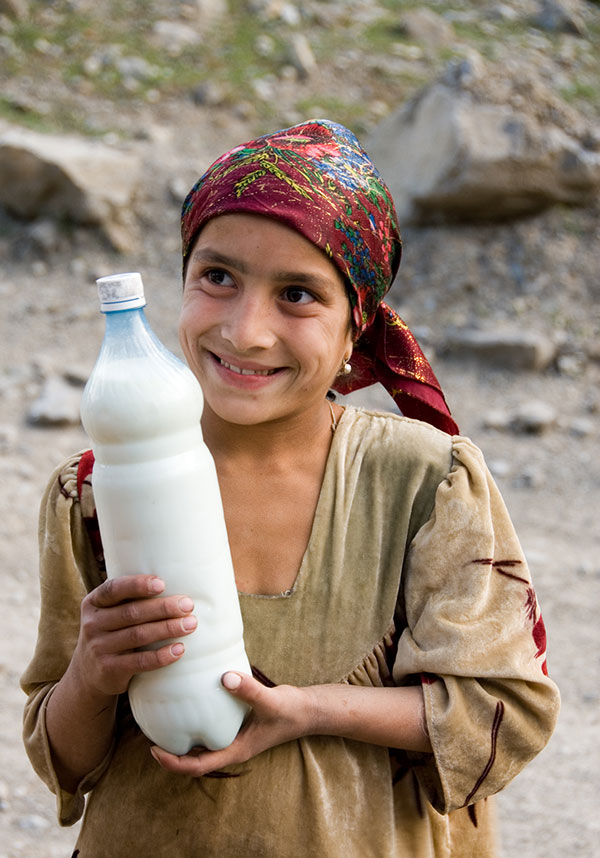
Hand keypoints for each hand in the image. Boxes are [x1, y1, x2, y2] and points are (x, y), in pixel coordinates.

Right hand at [70, 574, 196, 700]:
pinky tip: (179, 649)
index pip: (113, 589)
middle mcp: (93, 624)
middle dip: (164, 608)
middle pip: (132, 612)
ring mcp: (99, 648)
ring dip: (168, 628)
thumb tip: (177, 585)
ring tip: (190, 624)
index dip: (137, 585)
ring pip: (138, 635)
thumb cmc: (110, 634)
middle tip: (188, 605)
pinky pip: (140, 662)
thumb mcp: (108, 613)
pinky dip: (162, 655)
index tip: (162, 583)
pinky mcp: (109, 670)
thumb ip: (130, 600)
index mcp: (94, 602)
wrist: (87, 675)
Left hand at [150, 672, 314, 775]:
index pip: (198, 767)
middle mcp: (230, 748)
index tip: (154, 750)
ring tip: (160, 723)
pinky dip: (195, 724)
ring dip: (180, 741)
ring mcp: (232, 738)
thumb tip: (225, 677)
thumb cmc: (291, 710)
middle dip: (170, 755)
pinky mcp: (234, 726)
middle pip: (193, 761)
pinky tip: (186, 705)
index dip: (173, 763)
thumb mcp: (270, 701)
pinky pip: (209, 730)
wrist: (307, 710)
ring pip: (200, 747)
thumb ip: (249, 690)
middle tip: (148, 737)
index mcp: (235, 751)